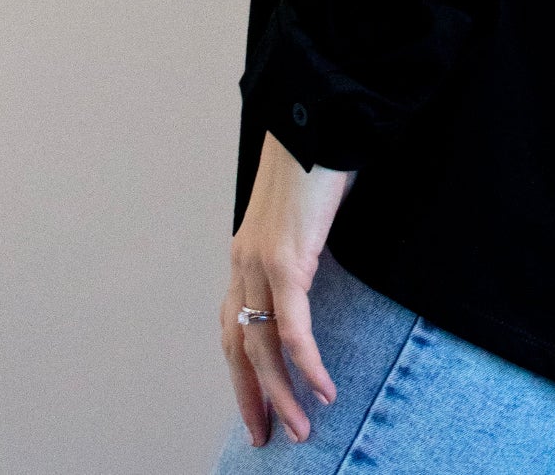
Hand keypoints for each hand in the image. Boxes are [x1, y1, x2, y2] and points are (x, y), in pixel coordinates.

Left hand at [220, 129, 356, 445]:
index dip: (241, 371)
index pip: (232, 325)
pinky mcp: (287, 259)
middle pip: (239, 345)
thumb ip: (300, 243)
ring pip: (263, 347)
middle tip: (268, 436)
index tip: (255, 406)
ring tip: (301, 427)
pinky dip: (307, 364)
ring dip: (282, 394)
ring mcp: (261, 261)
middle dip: (252, 396)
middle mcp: (244, 261)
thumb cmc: (316, 159)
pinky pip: (294, 328)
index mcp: (245, 251)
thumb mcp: (302, 212)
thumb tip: (317, 266)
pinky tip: (322, 387)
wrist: (318, 118)